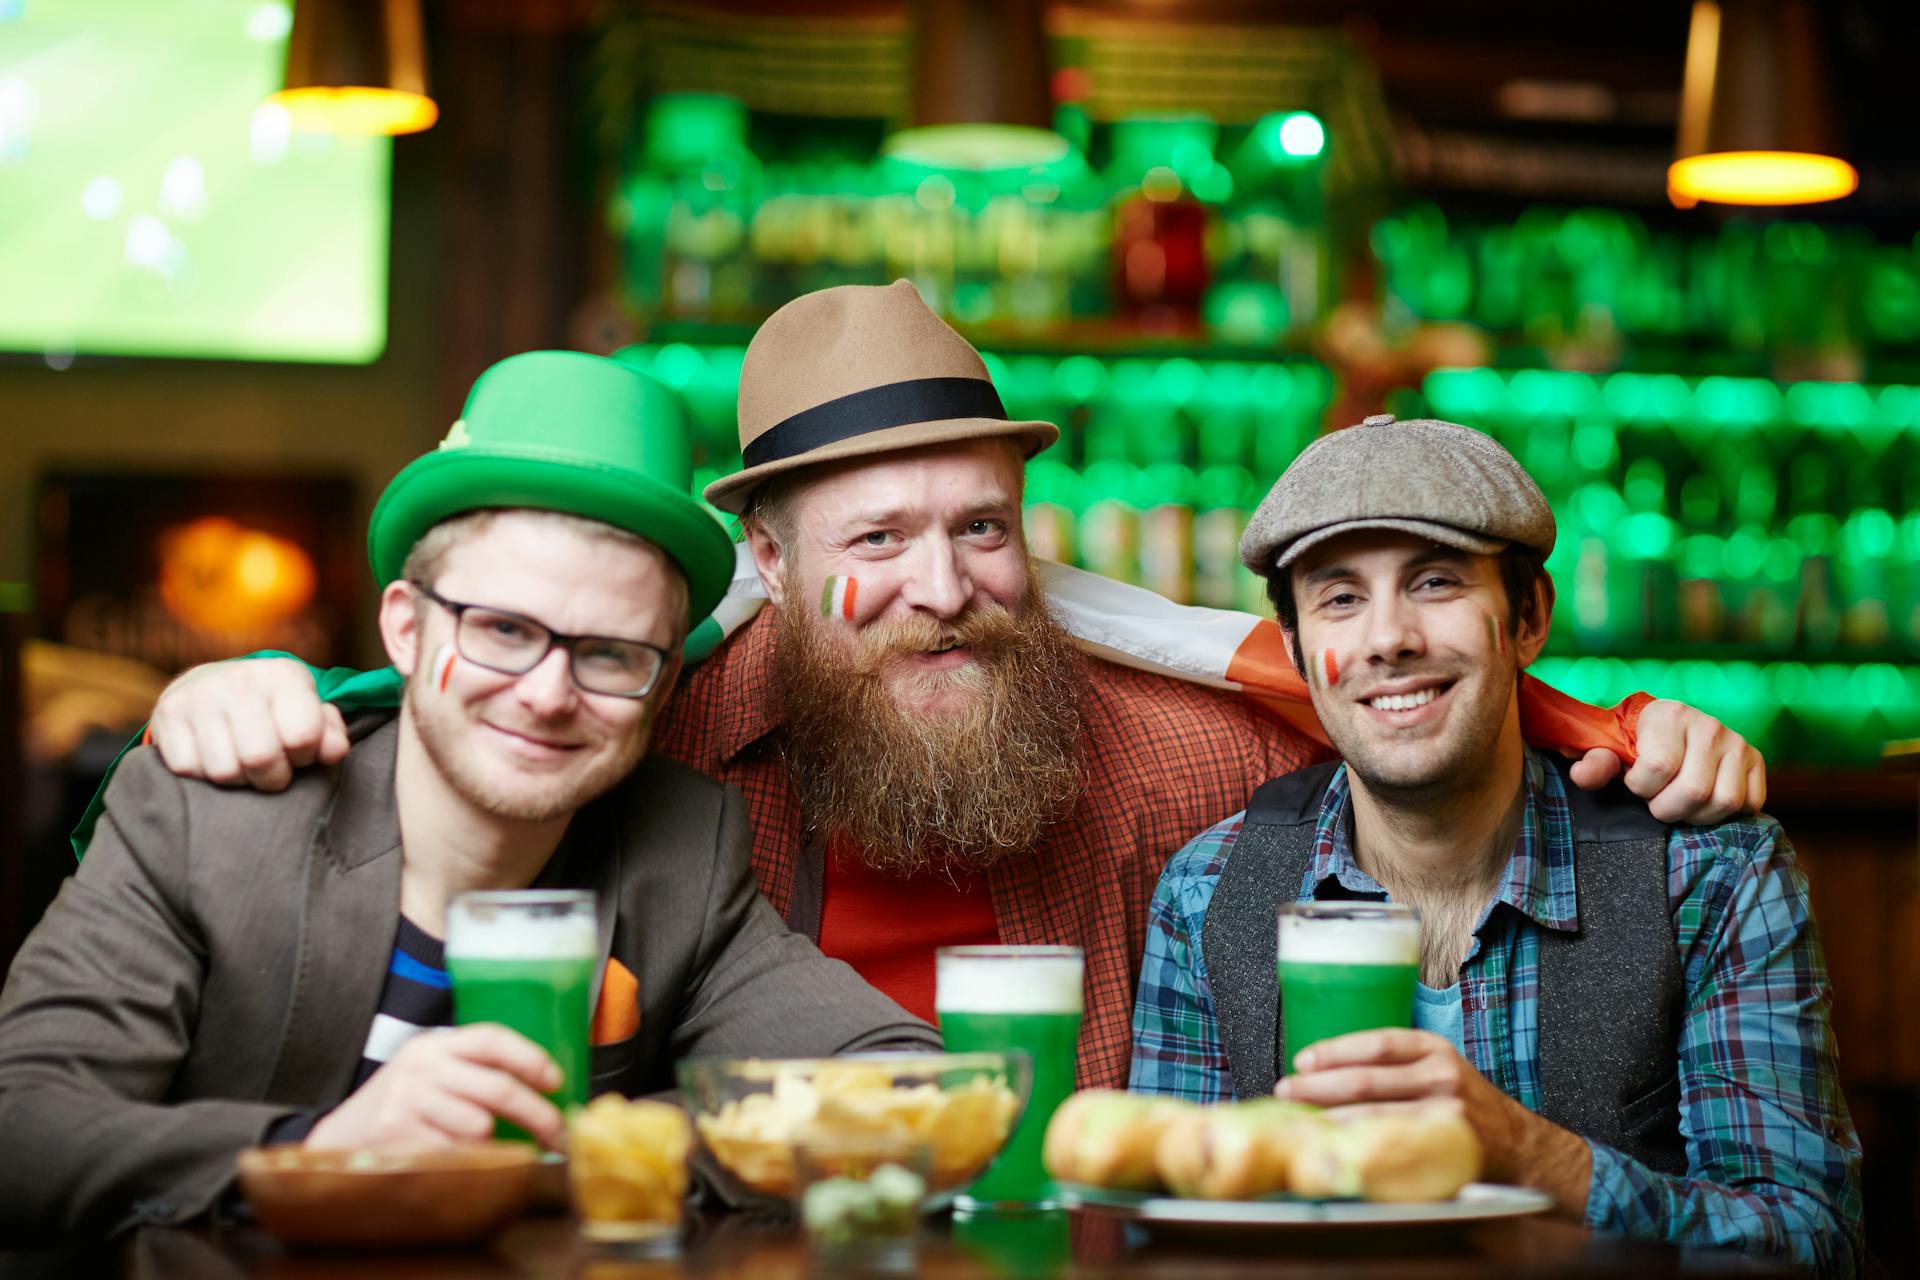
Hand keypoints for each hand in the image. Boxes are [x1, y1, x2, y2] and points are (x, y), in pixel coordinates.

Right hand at [148, 658, 347, 790]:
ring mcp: (198, 696)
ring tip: (243, 763)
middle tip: (271, 770)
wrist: (211, 684)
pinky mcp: (166, 715)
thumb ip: (330, 734)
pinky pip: (188, 769)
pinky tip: (213, 757)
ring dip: (238, 780)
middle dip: (272, 777)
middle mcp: (239, 680)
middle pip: (260, 758)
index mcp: (284, 676)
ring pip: (223, 770)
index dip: (305, 756)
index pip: (303, 735)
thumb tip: (334, 752)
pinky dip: (203, 774)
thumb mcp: (309, 712)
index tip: (299, 752)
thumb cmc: (273, 710)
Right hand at [305, 1025, 565, 1150]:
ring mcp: (408, 1101)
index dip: (530, 1059)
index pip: (492, 1039)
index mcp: (434, 1046)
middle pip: (498, 1087)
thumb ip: (470, 1070)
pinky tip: (461, 1162)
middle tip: (556, 1134)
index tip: (556, 1081)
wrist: (338, 1139)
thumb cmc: (399, 1107)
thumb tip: (540, 1087)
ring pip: (479, 1125)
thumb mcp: (428, 1073)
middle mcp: (421, 1068)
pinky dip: (467, 1162)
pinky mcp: (398, 1136)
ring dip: (493, 1144)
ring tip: (488, 1149)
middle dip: (537, 1114)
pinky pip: (454, 1153)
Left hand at [1274, 1029, 1589, 1214]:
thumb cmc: (1466, 1107)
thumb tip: (1328, 1072)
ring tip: (1298, 1121)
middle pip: (1364, 1078)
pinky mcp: (1444, 1145)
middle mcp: (1441, 1075)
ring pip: (1372, 1113)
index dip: (1334, 1051)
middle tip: (1285, 1092)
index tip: (1302, 1060)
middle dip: (1317, 1087)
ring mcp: (1444, 1112)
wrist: (1521, 1146)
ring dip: (1328, 1118)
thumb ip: (1396, 1067)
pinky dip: (1357, 1143)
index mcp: (1434, 1050)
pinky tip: (1335, 1145)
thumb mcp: (1439, 1070)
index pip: (1376, 1043)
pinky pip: (1390, 1143)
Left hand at [1569, 699, 1764, 823]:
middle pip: (1694, 791)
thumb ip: (1595, 761)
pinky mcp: (1757, 761)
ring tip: (1678, 802)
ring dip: (1696, 815)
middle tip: (1656, 800)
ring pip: (1725, 801)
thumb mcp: (1608, 748)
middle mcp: (1709, 725)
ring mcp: (1737, 742)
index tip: (1634, 782)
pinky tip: (1703, 803)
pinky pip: (1750, 804)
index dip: (1641, 787)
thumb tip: (1583, 775)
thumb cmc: (1632, 743)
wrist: (1666, 730)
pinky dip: (1726, 815)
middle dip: (1666, 808)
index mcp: (1668, 714)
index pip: (1658, 767)